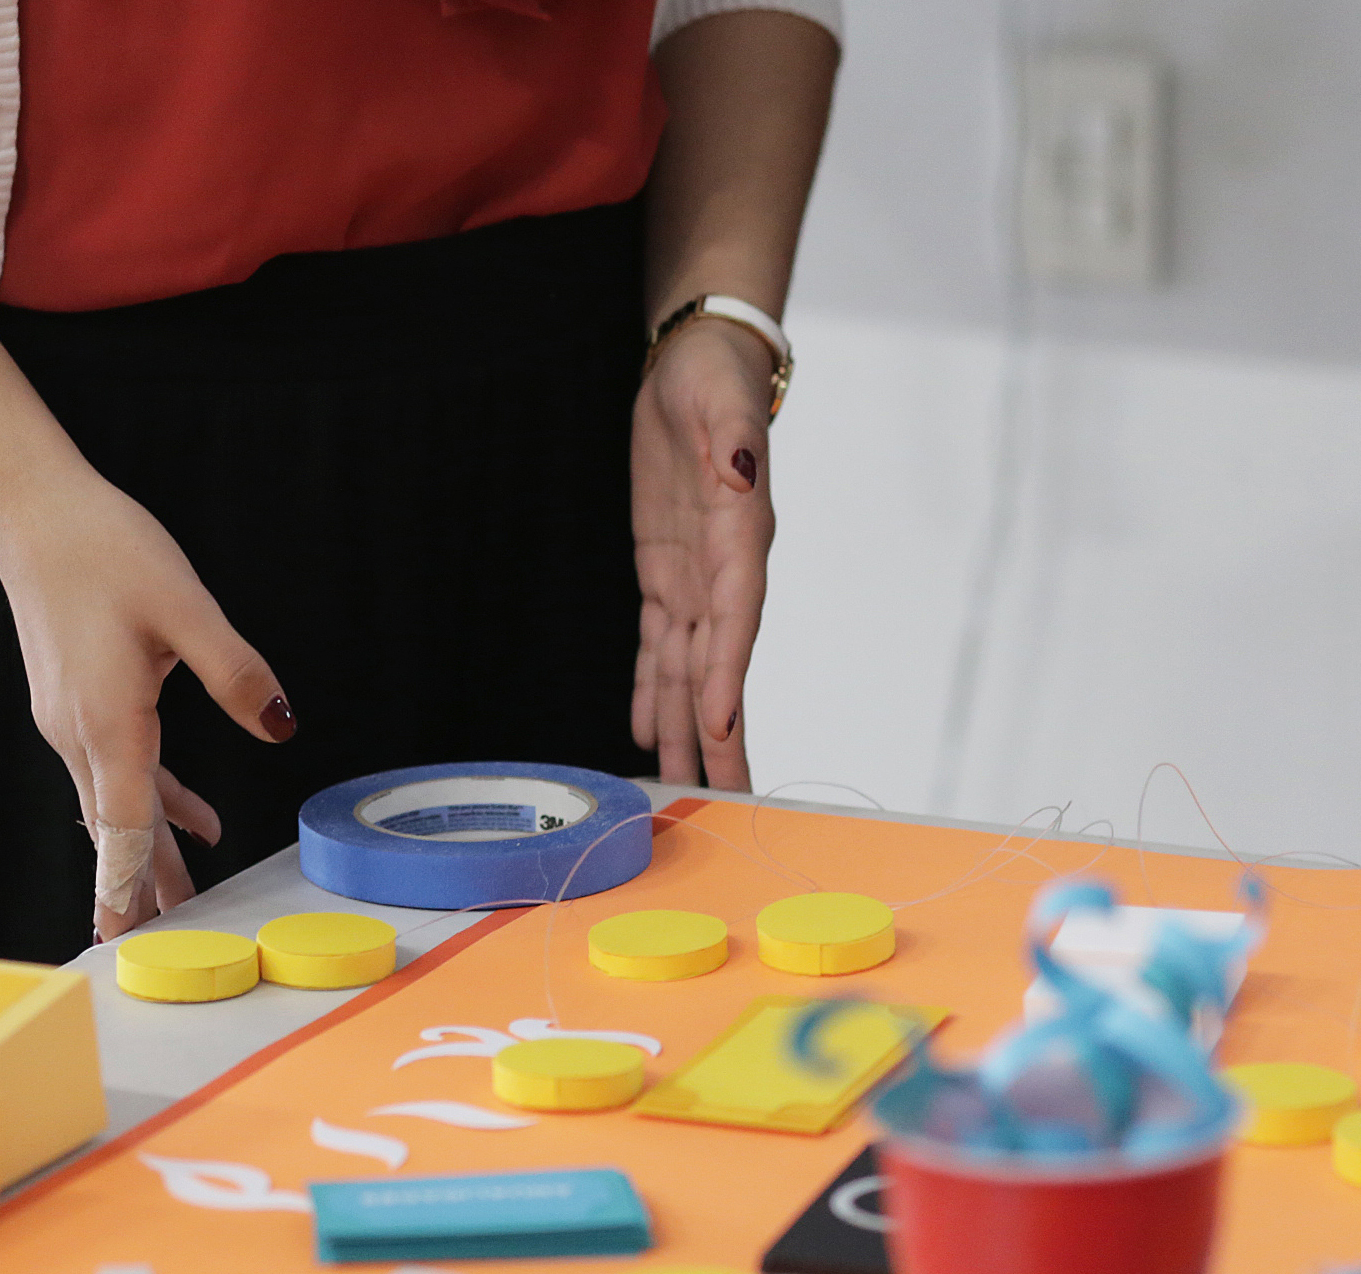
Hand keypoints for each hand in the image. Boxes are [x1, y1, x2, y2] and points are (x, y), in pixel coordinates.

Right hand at [0, 463, 294, 941]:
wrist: (31, 510)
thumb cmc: (102, 548)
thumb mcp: (186, 606)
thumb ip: (236, 672)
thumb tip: (279, 726)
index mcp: (107, 721)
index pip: (124, 825)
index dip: (129, 885)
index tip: (124, 940)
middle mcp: (79, 733)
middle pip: (118, 829)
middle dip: (144, 888)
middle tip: (166, 945)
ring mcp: (69, 721)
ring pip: (115, 804)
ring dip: (148, 851)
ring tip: (182, 899)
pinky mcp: (72, 703)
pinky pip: (113, 771)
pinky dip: (148, 802)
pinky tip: (190, 818)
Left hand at [629, 316, 776, 789]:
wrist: (700, 366)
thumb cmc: (715, 379)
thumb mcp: (721, 398)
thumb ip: (732, 439)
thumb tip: (739, 471)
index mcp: (739, 537)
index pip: (735, 620)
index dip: (727, 675)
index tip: (719, 727)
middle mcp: (723, 573)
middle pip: (721, 666)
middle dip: (719, 732)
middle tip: (721, 795)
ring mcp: (695, 578)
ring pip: (689, 670)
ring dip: (684, 728)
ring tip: (677, 784)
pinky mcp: (665, 573)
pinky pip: (660, 646)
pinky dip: (654, 689)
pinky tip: (647, 730)